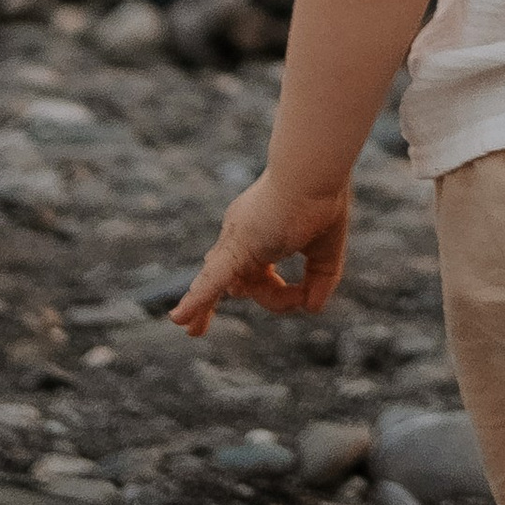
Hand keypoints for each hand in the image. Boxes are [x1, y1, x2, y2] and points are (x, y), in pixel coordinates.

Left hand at [171, 174, 350, 334]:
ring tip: (194, 331)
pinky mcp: (235, 249)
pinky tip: (180, 320)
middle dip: (223, 301)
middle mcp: (241, 235)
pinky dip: (197, 302)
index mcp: (260, 232)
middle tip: (196, 329)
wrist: (313, 173)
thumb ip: (319, 281)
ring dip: (231, 306)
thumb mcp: (325, 250)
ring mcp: (235, 241)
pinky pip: (211, 281)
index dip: (275, 292)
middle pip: (235, 280)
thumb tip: (311, 308)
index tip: (302, 298)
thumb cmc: (321, 199)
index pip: (256, 271)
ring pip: (229, 287)